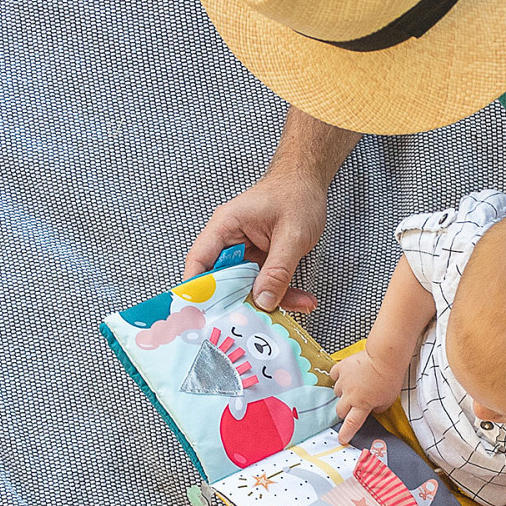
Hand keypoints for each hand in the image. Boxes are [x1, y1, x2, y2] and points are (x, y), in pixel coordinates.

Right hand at [183, 170, 326, 312]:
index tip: (202, 314)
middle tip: (256, 323)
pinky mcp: (261, 260)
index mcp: (226, 226)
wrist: (309, 182)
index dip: (197, 290)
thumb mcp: (291, 235)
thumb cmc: (295, 194)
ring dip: (271, 300)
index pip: (200, 261)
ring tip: (297, 305)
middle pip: (224, 281)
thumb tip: (264, 301)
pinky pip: (265, 283)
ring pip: (248, 286)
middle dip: (242, 303)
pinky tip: (301, 299)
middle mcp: (231, 241)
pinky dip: (283, 293)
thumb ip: (278, 270)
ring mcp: (246, 252)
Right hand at [329, 348, 406, 443]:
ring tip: (354, 386)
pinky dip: (338, 377)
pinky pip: (334, 376)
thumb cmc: (390, 377)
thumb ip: (378, 408)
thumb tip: (371, 409)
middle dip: (345, 412)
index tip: (342, 439)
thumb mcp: (389, 400)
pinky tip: (346, 376)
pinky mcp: (341, 368)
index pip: (351, 424)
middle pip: (340, 410)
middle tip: (352, 407)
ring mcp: (344, 381)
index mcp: (362, 405)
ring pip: (336, 392)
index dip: (346, 433)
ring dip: (343, 393)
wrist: (385, 357)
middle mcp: (350, 395)